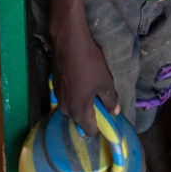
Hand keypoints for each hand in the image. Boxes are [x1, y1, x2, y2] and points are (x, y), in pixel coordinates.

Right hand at [51, 8, 119, 136]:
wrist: (69, 40)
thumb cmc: (89, 63)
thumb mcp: (105, 82)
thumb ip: (111, 101)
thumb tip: (115, 112)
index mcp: (78, 112)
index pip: (90, 131)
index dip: (101, 124)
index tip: (106, 111)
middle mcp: (65, 108)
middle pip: (81, 118)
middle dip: (92, 110)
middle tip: (100, 93)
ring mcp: (58, 97)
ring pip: (74, 106)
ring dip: (83, 100)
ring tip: (91, 82)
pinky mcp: (55, 85)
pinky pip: (68, 96)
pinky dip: (75, 91)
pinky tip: (81, 76)